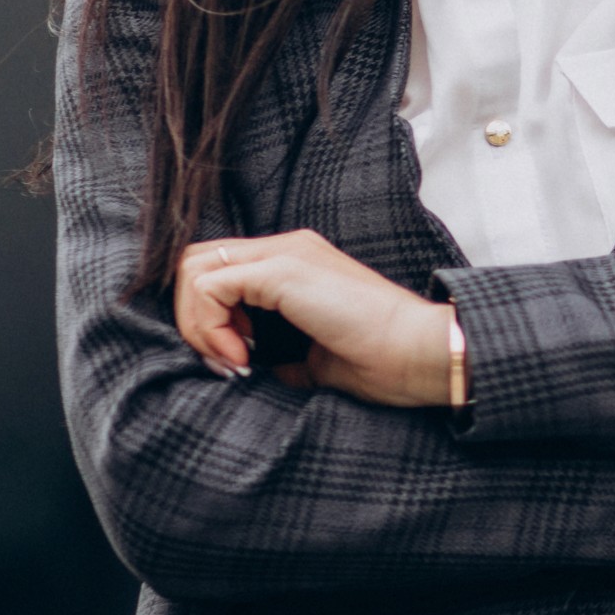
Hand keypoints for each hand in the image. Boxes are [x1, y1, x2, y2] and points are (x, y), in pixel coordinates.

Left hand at [176, 230, 453, 408]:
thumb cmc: (384, 362)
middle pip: (197, 261)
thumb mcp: (318, 358)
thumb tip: (254, 367)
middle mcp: (287, 247)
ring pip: (194, 269)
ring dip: (198, 323)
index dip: (209, 318)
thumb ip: (283, 353)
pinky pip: (210, 287)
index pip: (221, 270)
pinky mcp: (282, 270)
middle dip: (194, 317)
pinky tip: (243, 357)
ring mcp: (285, 253)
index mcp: (297, 262)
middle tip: (226, 360)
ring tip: (233, 360)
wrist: (420, 353)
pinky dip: (210, 327)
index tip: (236, 362)